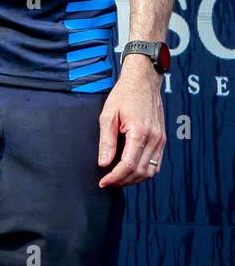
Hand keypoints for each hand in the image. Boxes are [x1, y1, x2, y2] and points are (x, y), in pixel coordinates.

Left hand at [97, 60, 165, 187]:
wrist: (143, 83)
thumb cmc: (123, 96)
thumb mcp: (108, 115)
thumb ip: (106, 141)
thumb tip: (104, 163)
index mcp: (140, 132)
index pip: (128, 165)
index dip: (115, 177)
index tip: (103, 182)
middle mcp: (155, 139)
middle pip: (140, 172)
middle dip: (122, 181)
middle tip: (107, 182)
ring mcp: (161, 140)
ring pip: (150, 171)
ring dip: (133, 179)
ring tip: (116, 179)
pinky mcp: (162, 140)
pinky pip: (156, 164)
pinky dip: (144, 172)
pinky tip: (129, 171)